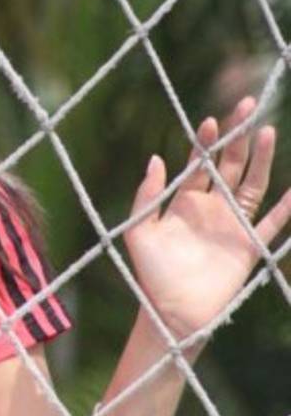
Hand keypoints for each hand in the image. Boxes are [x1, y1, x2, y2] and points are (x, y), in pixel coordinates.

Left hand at [124, 97, 290, 342]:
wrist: (171, 309)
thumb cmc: (150, 272)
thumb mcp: (139, 230)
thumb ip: (147, 196)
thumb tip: (157, 159)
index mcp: (184, 200)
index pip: (198, 163)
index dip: (205, 141)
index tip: (211, 120)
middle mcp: (211, 206)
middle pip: (229, 164)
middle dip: (237, 136)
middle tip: (246, 106)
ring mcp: (233, 223)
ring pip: (253, 182)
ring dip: (261, 158)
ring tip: (266, 130)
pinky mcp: (250, 244)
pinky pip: (273, 222)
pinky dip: (287, 207)